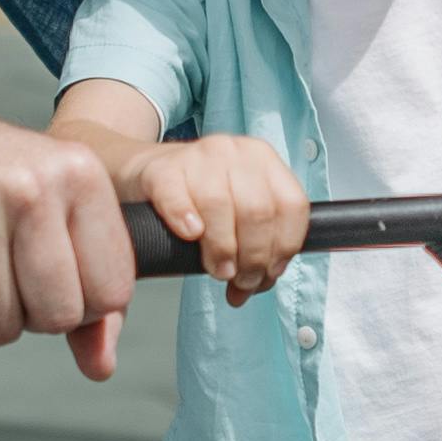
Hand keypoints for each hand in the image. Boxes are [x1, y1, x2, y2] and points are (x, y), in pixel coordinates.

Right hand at [0, 98, 141, 377]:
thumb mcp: (49, 197)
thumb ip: (88, 278)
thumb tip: (102, 366)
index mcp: (79, 173)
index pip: (113, 291)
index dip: (82, 301)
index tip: (50, 272)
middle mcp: (31, 190)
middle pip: (60, 317)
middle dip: (32, 312)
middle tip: (2, 267)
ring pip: (2, 329)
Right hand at [140, 134, 310, 308]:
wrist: (151, 171)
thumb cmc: (200, 196)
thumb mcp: (239, 209)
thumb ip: (255, 245)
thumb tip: (252, 287)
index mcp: (264, 160)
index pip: (291, 206)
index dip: (283, 248)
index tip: (269, 273)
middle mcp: (236, 152)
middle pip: (258, 211)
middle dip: (253, 257)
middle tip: (240, 279)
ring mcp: (198, 157)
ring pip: (220, 205)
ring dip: (222, 249)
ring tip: (218, 269)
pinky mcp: (163, 169)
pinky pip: (177, 197)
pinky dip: (185, 219)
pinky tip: (191, 235)